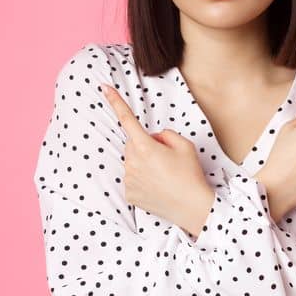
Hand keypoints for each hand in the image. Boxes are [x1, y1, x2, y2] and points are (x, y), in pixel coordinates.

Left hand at [99, 83, 216, 237]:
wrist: (193, 207)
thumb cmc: (191, 175)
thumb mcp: (186, 146)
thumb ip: (166, 134)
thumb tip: (153, 138)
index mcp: (145, 147)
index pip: (127, 120)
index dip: (115, 102)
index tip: (103, 88)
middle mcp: (132, 162)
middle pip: (132, 144)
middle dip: (145, 145)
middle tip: (167, 158)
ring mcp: (129, 179)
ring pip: (131, 162)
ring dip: (143, 164)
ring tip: (165, 176)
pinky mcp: (129, 194)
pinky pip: (132, 179)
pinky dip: (142, 180)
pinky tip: (158, 187)